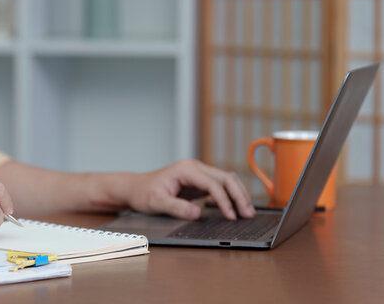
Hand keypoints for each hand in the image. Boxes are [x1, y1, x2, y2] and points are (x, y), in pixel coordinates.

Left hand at [127, 160, 254, 219]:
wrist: (135, 188)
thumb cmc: (144, 193)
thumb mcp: (156, 202)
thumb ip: (176, 207)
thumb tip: (197, 213)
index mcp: (185, 169)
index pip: (212, 183)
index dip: (224, 199)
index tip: (231, 215)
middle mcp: (195, 167)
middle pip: (225, 177)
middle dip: (239, 195)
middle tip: (248, 214)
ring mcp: (198, 173)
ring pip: (226, 179)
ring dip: (238, 194)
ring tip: (247, 212)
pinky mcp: (199, 181)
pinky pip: (220, 186)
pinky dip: (231, 195)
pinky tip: (236, 208)